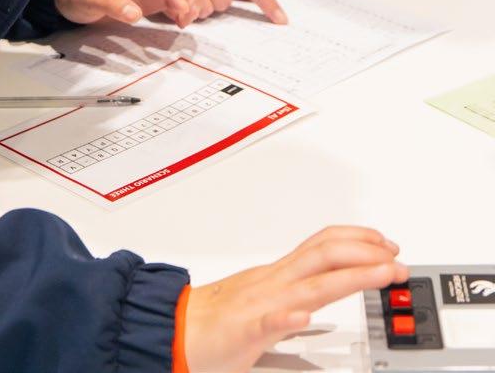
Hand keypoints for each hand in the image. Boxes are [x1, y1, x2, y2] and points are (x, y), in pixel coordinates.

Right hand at [184, 226, 406, 372]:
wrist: (175, 328)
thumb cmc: (216, 321)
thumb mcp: (262, 302)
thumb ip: (290, 301)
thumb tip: (315, 307)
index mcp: (280, 277)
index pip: (323, 246)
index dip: (358, 241)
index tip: (386, 244)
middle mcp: (275, 283)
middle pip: (325, 256)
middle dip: (367, 255)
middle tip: (397, 260)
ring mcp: (260, 304)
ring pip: (310, 285)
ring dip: (349, 277)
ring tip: (380, 273)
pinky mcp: (243, 332)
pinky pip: (267, 321)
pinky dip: (287, 316)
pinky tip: (303, 315)